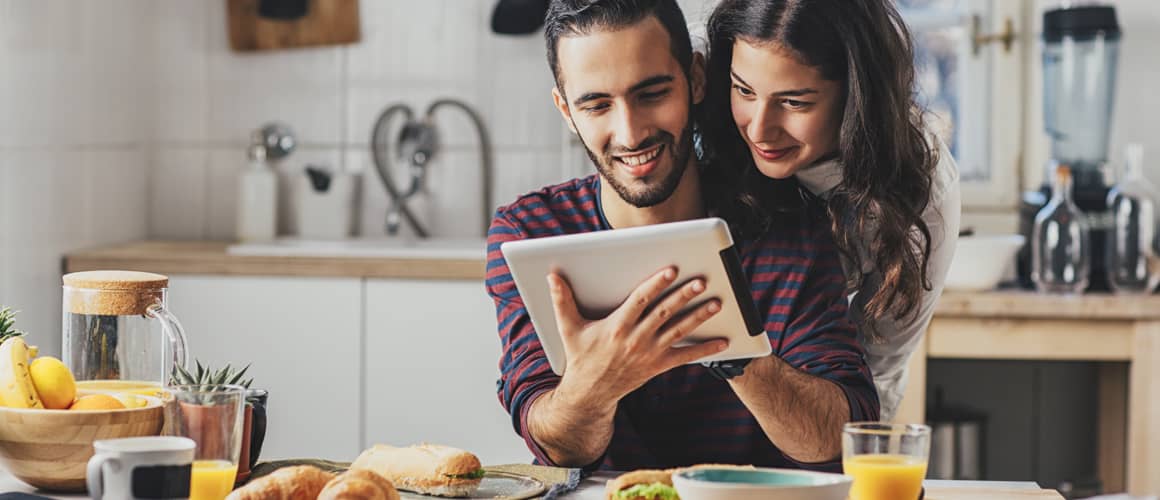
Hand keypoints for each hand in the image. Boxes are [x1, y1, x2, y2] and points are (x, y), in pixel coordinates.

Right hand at [547, 267, 727, 407]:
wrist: (591, 393)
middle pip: (664, 313)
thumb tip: (553, 276)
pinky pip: (685, 357)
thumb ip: (562, 300)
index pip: (640, 300)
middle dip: (684, 296)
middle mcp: (636, 339)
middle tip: (701, 281)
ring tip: (716, 303)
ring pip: (678, 331)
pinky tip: (723, 341)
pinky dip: (705, 350)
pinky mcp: (658, 365)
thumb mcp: (568, 328)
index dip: (657, 284)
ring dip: (699, 317)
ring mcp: (650, 353)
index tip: (671, 270)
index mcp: (617, 326)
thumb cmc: (581, 356)